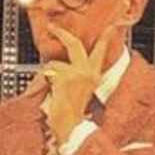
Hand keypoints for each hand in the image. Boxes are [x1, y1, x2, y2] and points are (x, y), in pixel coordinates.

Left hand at [42, 24, 119, 141]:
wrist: (69, 128)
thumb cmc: (71, 114)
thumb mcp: (78, 91)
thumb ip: (74, 75)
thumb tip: (60, 63)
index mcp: (94, 76)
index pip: (101, 52)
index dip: (105, 38)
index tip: (110, 27)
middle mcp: (88, 73)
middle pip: (75, 45)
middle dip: (61, 33)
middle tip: (52, 27)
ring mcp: (77, 74)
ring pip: (54, 64)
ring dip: (47, 75)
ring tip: (51, 91)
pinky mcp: (65, 77)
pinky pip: (47, 72)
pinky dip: (43, 81)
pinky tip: (50, 93)